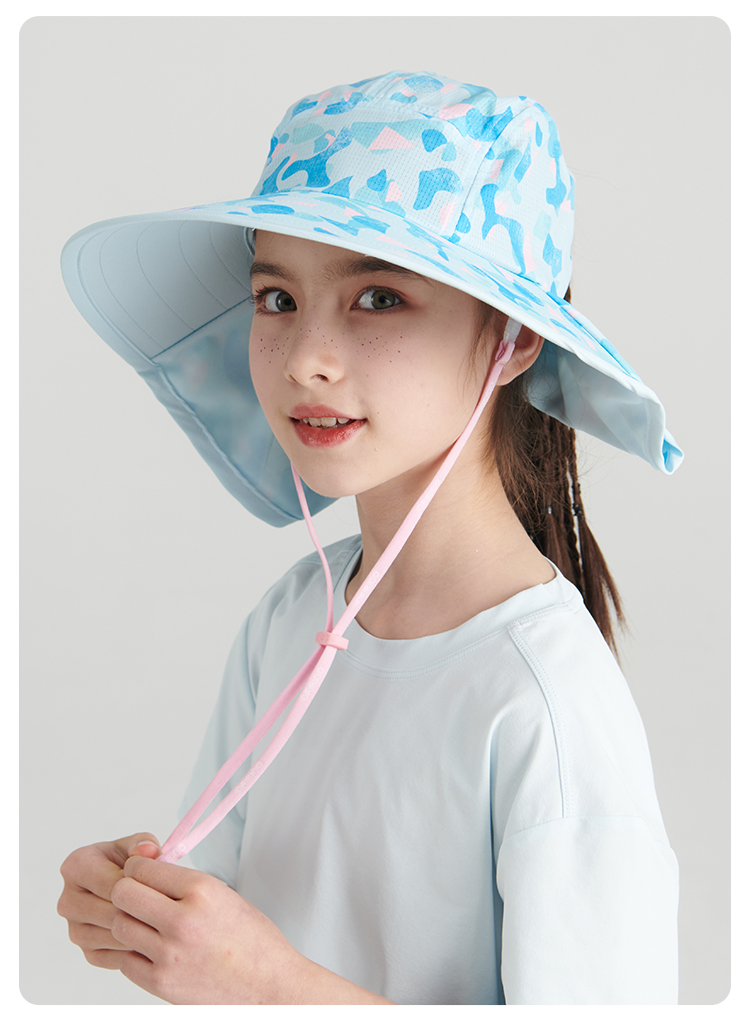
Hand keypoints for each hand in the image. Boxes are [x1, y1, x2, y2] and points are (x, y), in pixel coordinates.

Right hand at [57, 832, 161, 966]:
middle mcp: (68, 900)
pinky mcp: (87, 952)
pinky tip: (154, 939)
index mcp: (75, 867)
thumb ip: (144, 843)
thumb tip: (148, 851)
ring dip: (140, 933)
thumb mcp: (139, 845)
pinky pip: (113, 957)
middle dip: (140, 912)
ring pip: (112, 937)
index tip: (162, 889)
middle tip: (167, 911)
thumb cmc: (132, 862)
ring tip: (163, 924)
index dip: (140, 888)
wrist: (126, 888)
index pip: (111, 884)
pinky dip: (135, 950)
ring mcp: (74, 929)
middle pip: (110, 913)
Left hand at [107, 857, 306, 1003]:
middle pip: (123, 894)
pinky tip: (150, 949)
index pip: (143, 868)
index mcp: (202, 890)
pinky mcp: (162, 983)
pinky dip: (132, 952)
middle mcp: (182, 920)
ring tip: (144, 924)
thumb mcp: (224, 895)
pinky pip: (125, 960)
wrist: (270, 986)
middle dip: (125, 890)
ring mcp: (169, 955)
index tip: (140, 871)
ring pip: (120, 926)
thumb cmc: (252, 940)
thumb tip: (147, 872)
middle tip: (135, 895)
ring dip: (127, 921)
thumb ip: (184, 884)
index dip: (137, 867)